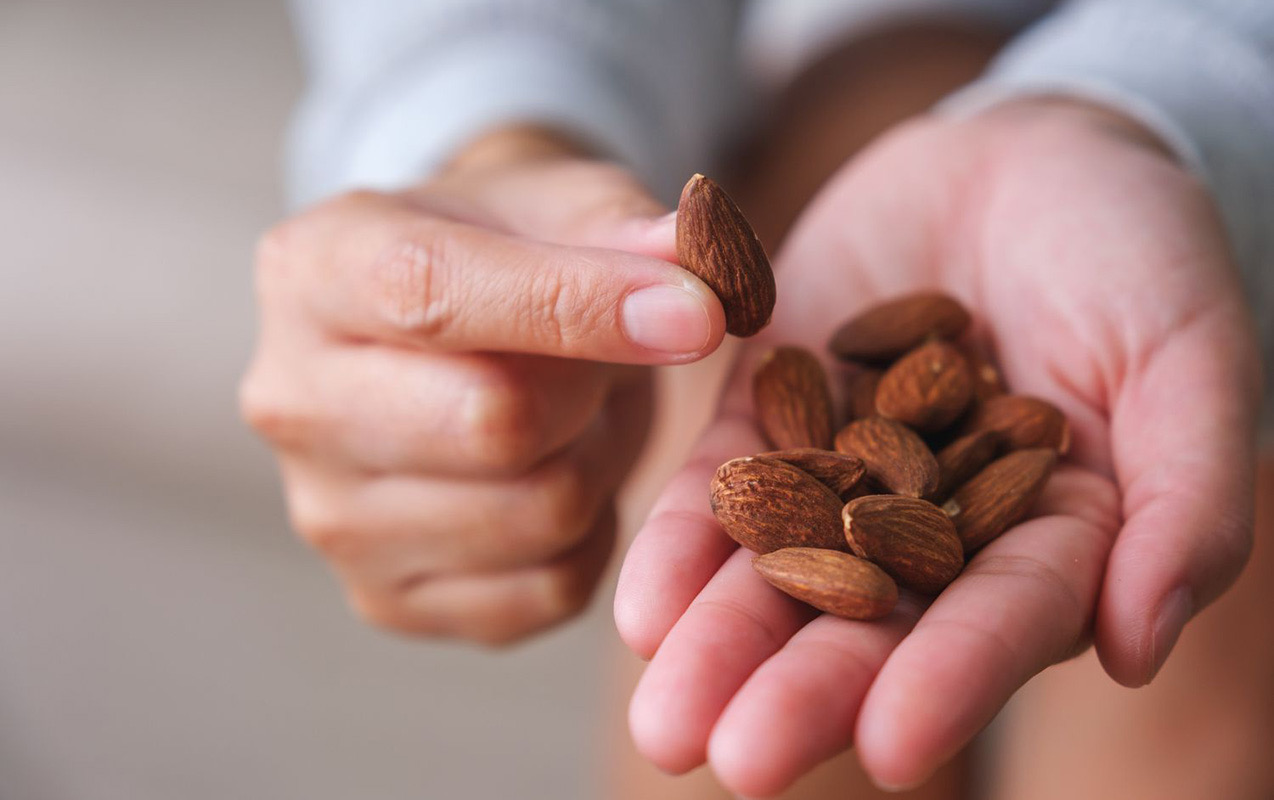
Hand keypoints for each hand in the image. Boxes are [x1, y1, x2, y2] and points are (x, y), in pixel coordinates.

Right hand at [241, 127, 725, 643]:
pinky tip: (557, 475)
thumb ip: (629, 227)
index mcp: (314, 270)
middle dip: (589, 386)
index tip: (696, 313)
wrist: (454, 337)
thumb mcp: (563, 202)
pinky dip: (590, 535)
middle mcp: (292, 401)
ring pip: (539, 514)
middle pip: (491, 423)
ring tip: (571, 413)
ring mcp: (328, 517)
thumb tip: (706, 284)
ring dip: (597, 460)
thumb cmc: (510, 253)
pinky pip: (550, 589)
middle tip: (597, 357)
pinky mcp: (386, 599)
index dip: (579, 305)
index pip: (434, 295)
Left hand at [615, 100, 1260, 792]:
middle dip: (801, 692)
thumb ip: (1184, 496)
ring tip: (663, 718)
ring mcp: (842, 474)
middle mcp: (934, 532)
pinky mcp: (770, 413)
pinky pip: (720, 485)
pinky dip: (682, 541)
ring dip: (720, 642)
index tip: (888, 749)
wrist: (1026, 158)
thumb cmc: (1138, 254)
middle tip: (733, 760)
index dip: (948, 685)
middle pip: (868, 624)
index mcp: (1046, 541)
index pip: (996, 625)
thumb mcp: (1189, 359)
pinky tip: (639, 605)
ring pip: (777, 572)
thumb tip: (1138, 644)